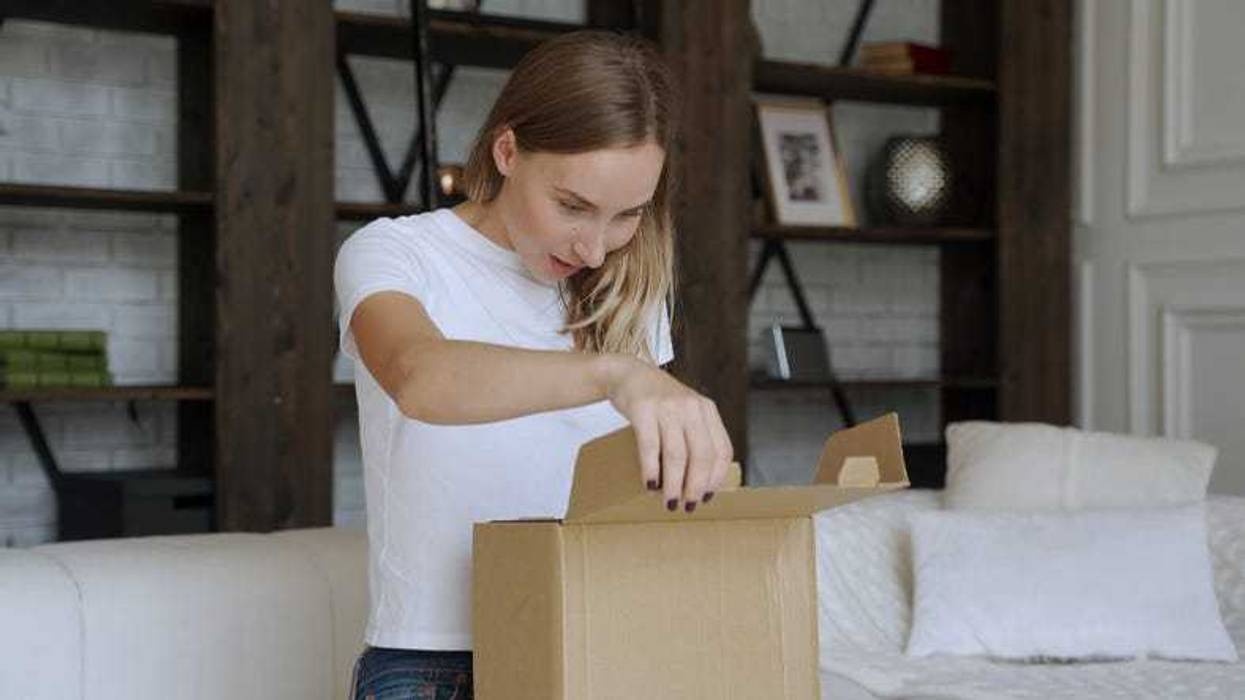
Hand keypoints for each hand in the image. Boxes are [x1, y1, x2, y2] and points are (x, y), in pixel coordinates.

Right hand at [602, 355, 733, 511]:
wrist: (627, 374)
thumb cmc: (659, 401)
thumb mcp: (686, 413)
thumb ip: (696, 438)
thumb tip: (699, 484)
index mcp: (706, 410)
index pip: (722, 450)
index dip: (716, 478)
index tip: (706, 496)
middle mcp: (691, 407)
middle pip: (701, 455)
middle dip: (695, 486)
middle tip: (687, 505)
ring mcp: (667, 406)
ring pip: (676, 455)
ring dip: (673, 484)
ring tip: (669, 501)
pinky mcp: (643, 409)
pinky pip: (650, 447)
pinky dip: (651, 470)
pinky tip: (650, 484)